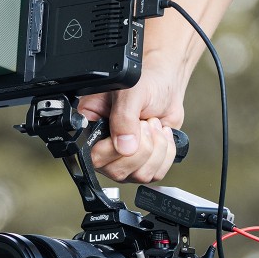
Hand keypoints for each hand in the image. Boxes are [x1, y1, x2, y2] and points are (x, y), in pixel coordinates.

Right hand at [78, 54, 187, 182]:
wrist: (164, 85)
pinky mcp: (144, 163)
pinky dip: (167, 152)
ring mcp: (125, 160)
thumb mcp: (130, 92)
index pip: (95, 157)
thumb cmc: (143, 82)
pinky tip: (162, 135)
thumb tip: (125, 149)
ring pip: (141, 175)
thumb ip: (123, 118)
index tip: (134, 126)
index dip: (116, 148)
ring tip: (153, 125)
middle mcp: (105, 149)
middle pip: (118, 172)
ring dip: (157, 148)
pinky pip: (157, 173)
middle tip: (145, 122)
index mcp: (91, 129)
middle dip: (142, 146)